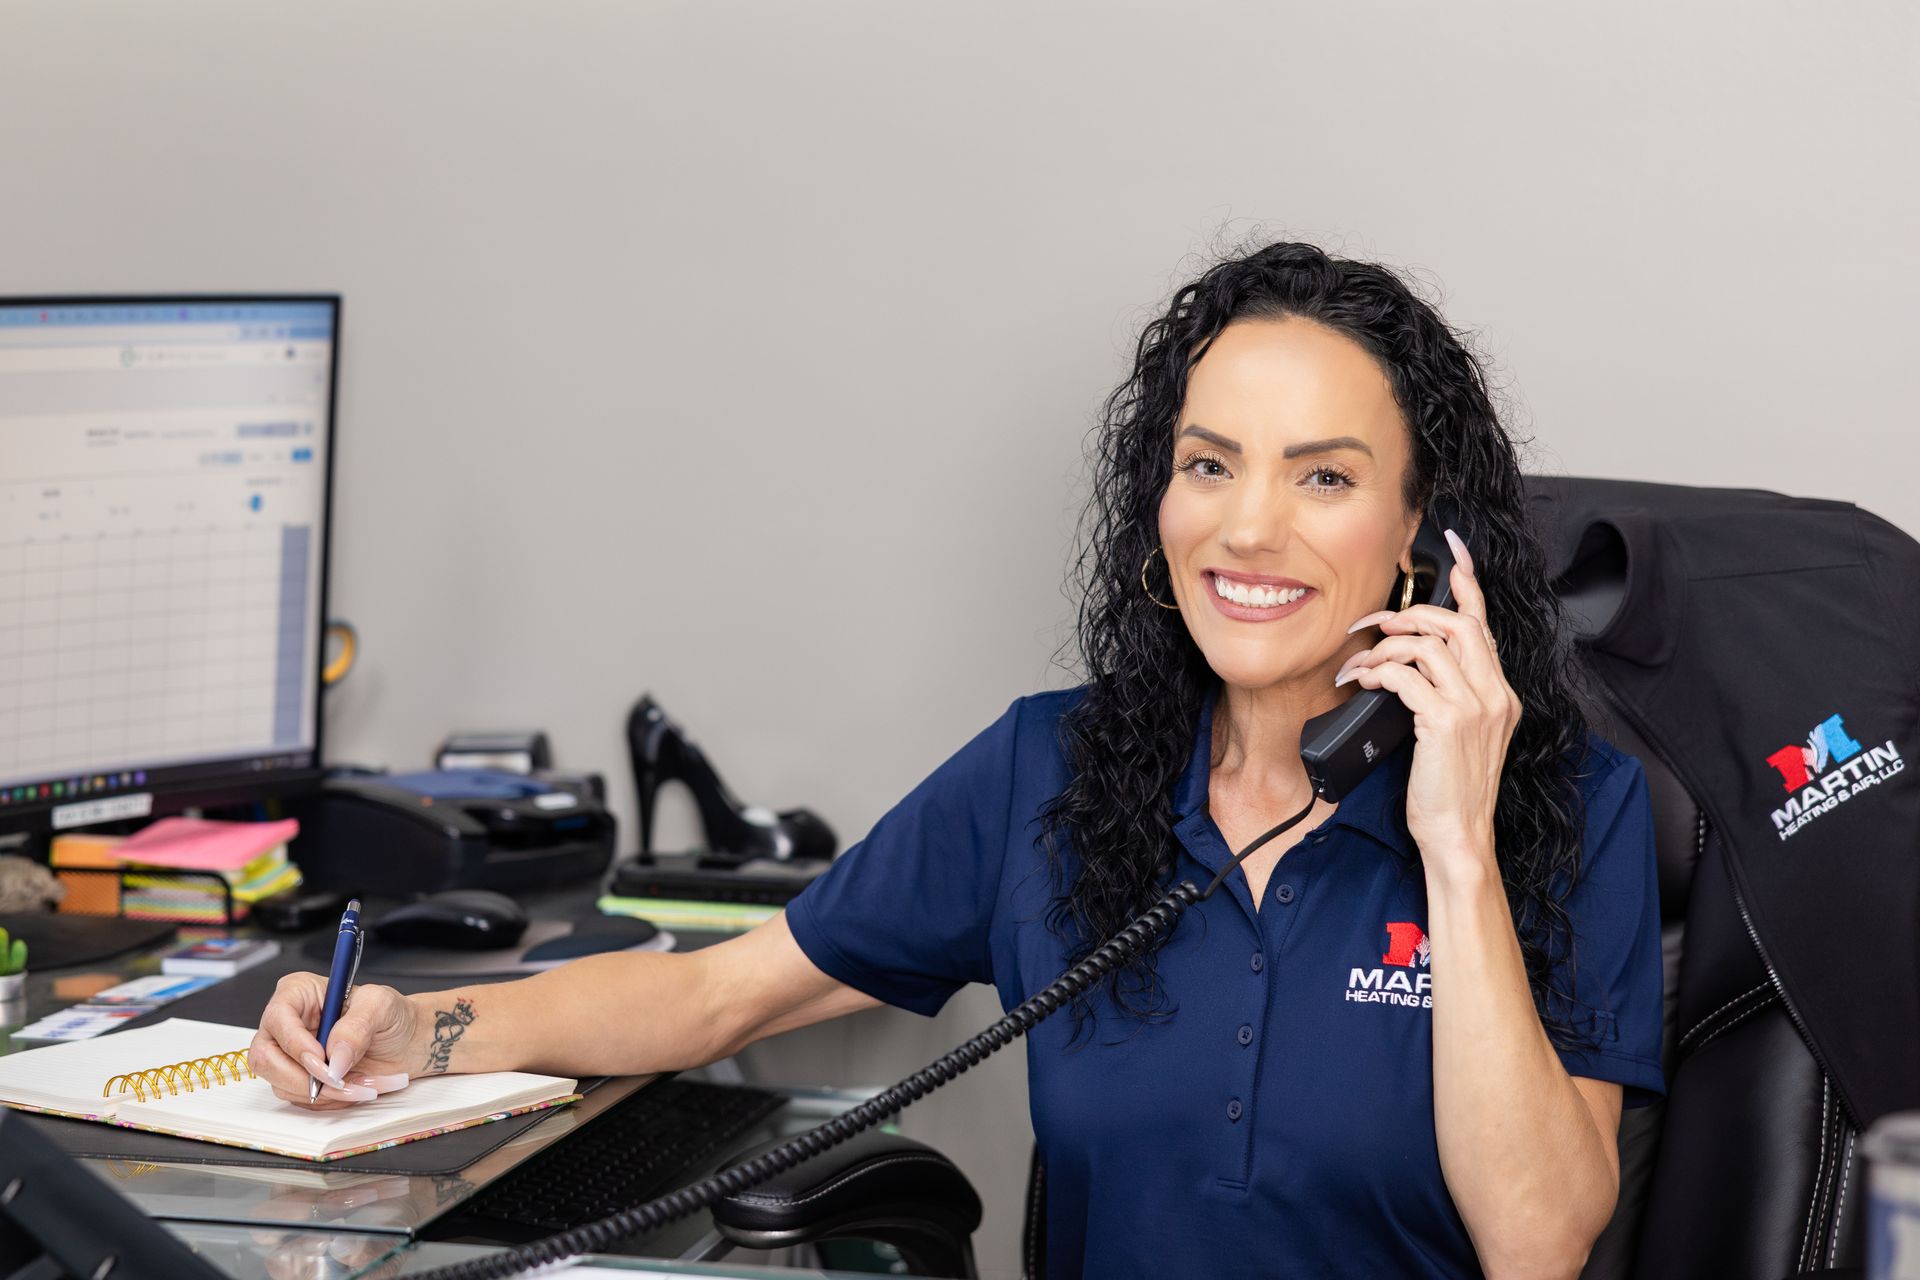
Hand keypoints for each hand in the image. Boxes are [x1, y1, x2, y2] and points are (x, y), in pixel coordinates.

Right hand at [249, 972, 417, 1108]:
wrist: (407, 1042)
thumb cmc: (391, 1015)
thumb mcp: (381, 1006)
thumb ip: (357, 1027)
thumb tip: (333, 1057)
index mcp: (299, 993)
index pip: (277, 1018)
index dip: (295, 1043)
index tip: (322, 1059)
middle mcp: (287, 1024)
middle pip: (266, 1058)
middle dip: (305, 1077)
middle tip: (341, 1081)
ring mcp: (289, 1054)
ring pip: (283, 1084)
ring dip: (326, 1092)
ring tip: (364, 1082)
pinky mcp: (300, 1078)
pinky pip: (301, 1099)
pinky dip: (332, 1100)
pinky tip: (359, 1086)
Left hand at [1333, 528, 1520, 872]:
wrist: (1458, 836)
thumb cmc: (1448, 792)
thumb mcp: (1454, 736)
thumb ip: (1445, 697)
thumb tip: (1406, 664)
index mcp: (1501, 695)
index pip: (1486, 626)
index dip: (1469, 584)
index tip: (1452, 551)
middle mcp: (1495, 695)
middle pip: (1458, 624)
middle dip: (1411, 615)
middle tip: (1374, 623)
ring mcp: (1474, 708)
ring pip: (1429, 645)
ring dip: (1386, 646)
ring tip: (1361, 663)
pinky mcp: (1446, 723)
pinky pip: (1406, 675)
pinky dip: (1378, 671)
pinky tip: (1362, 681)